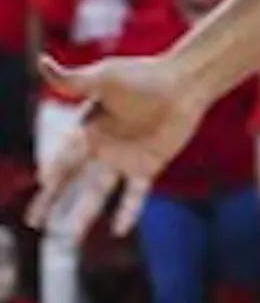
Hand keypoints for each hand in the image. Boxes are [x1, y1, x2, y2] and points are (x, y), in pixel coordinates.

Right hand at [26, 56, 207, 237]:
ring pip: (98, 194)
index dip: (54, 170)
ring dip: (83, 216)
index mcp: (84, 127)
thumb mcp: (105, 77)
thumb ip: (74, 81)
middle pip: (71, 180)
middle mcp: (101, 148)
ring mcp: (124, 160)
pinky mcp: (148, 167)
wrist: (183, 84)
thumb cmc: (143, 75)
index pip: (63, 155)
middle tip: (34, 223)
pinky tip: (118, 231)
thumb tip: (42, 62)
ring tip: (69, 240)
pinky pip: (135, 195)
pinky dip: (127, 211)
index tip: (45, 184)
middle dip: (52, 201)